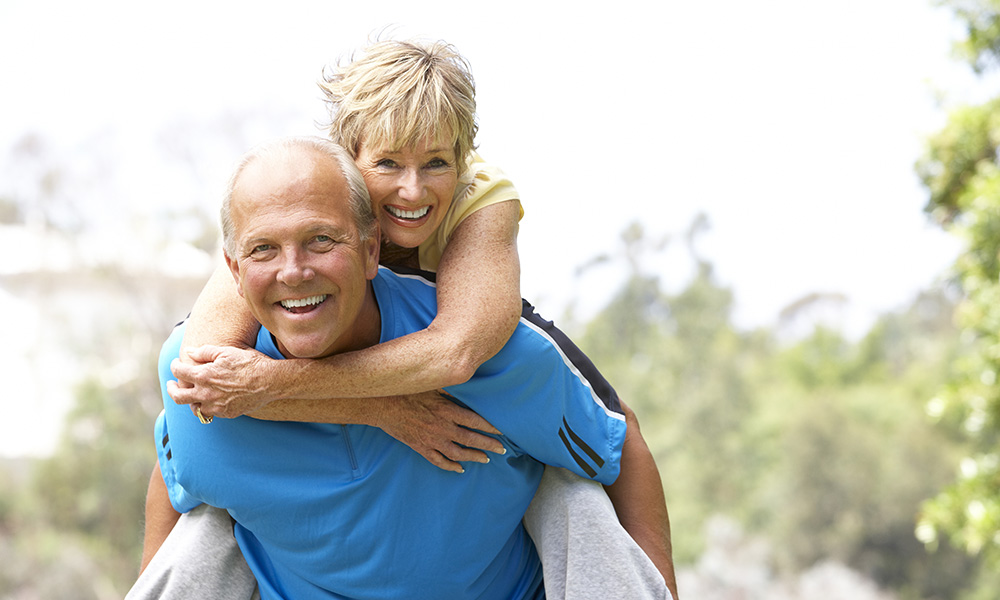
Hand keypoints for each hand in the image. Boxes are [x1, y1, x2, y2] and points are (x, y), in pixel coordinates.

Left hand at [168, 345, 274, 418]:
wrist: (270, 381)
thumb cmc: (249, 363)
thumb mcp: (226, 352)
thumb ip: (204, 352)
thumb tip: (189, 352)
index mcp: (203, 376)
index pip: (179, 372)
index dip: (175, 366)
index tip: (176, 363)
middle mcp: (206, 394)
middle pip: (178, 396)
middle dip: (171, 389)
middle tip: (171, 384)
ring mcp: (216, 406)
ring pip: (194, 408)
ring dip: (190, 400)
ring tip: (192, 394)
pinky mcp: (226, 413)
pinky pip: (210, 413)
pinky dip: (207, 406)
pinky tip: (211, 400)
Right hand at [377, 391, 505, 472]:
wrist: (382, 405)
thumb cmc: (407, 391)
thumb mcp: (432, 385)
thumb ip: (451, 389)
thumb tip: (466, 382)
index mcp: (447, 411)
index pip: (476, 421)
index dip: (491, 427)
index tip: (502, 431)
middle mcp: (442, 428)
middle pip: (471, 440)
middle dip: (489, 445)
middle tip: (502, 449)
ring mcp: (432, 440)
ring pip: (458, 454)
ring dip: (474, 457)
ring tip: (486, 459)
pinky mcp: (421, 447)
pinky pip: (438, 461)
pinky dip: (450, 466)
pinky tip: (460, 469)